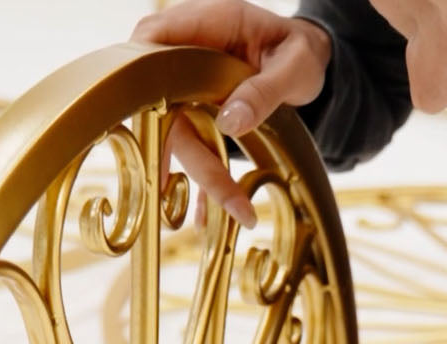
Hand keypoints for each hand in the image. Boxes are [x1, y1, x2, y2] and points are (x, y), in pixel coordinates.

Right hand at [131, 0, 332, 228]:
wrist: (307, 63)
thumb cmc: (301, 52)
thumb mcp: (296, 66)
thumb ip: (265, 91)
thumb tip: (229, 123)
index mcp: (212, 24)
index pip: (156, 37)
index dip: (139, 72)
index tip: (141, 112)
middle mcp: (192, 54)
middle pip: (161, 98)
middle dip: (172, 147)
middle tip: (192, 187)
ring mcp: (190, 86)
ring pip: (176, 131)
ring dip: (202, 173)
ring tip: (237, 208)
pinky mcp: (195, 113)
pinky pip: (189, 147)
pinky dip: (200, 180)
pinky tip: (206, 215)